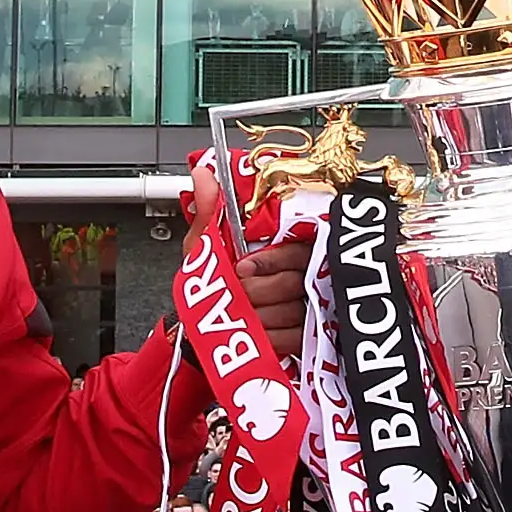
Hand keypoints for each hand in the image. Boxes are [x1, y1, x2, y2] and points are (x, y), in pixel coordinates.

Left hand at [181, 160, 314, 360]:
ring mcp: (308, 309)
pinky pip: (293, 338)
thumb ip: (209, 210)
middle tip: (236, 293)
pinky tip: (255, 331)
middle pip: (294, 282)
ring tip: (241, 313)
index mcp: (284, 248)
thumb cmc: (213, 284)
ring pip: (293, 311)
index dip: (270, 259)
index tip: (241, 268)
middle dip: (256, 291)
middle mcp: (303, 276)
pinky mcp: (306, 339)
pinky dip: (267, 336)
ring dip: (259, 315)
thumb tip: (203, 172)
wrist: (205, 328)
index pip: (296, 249)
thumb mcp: (205, 246)